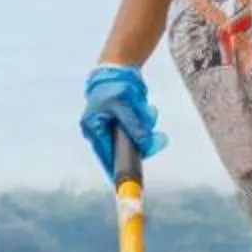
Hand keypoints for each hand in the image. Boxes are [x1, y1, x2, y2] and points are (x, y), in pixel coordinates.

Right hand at [80, 64, 164, 180]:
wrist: (118, 67)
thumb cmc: (116, 85)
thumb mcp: (124, 105)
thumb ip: (134, 126)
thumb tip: (145, 146)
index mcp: (93, 128)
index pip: (107, 156)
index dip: (118, 170)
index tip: (130, 184)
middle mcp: (100, 130)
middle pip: (123, 149)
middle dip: (140, 143)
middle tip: (158, 139)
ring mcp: (112, 127)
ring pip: (134, 139)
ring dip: (144, 128)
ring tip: (147, 111)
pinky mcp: (123, 121)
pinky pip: (138, 129)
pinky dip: (145, 121)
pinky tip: (146, 109)